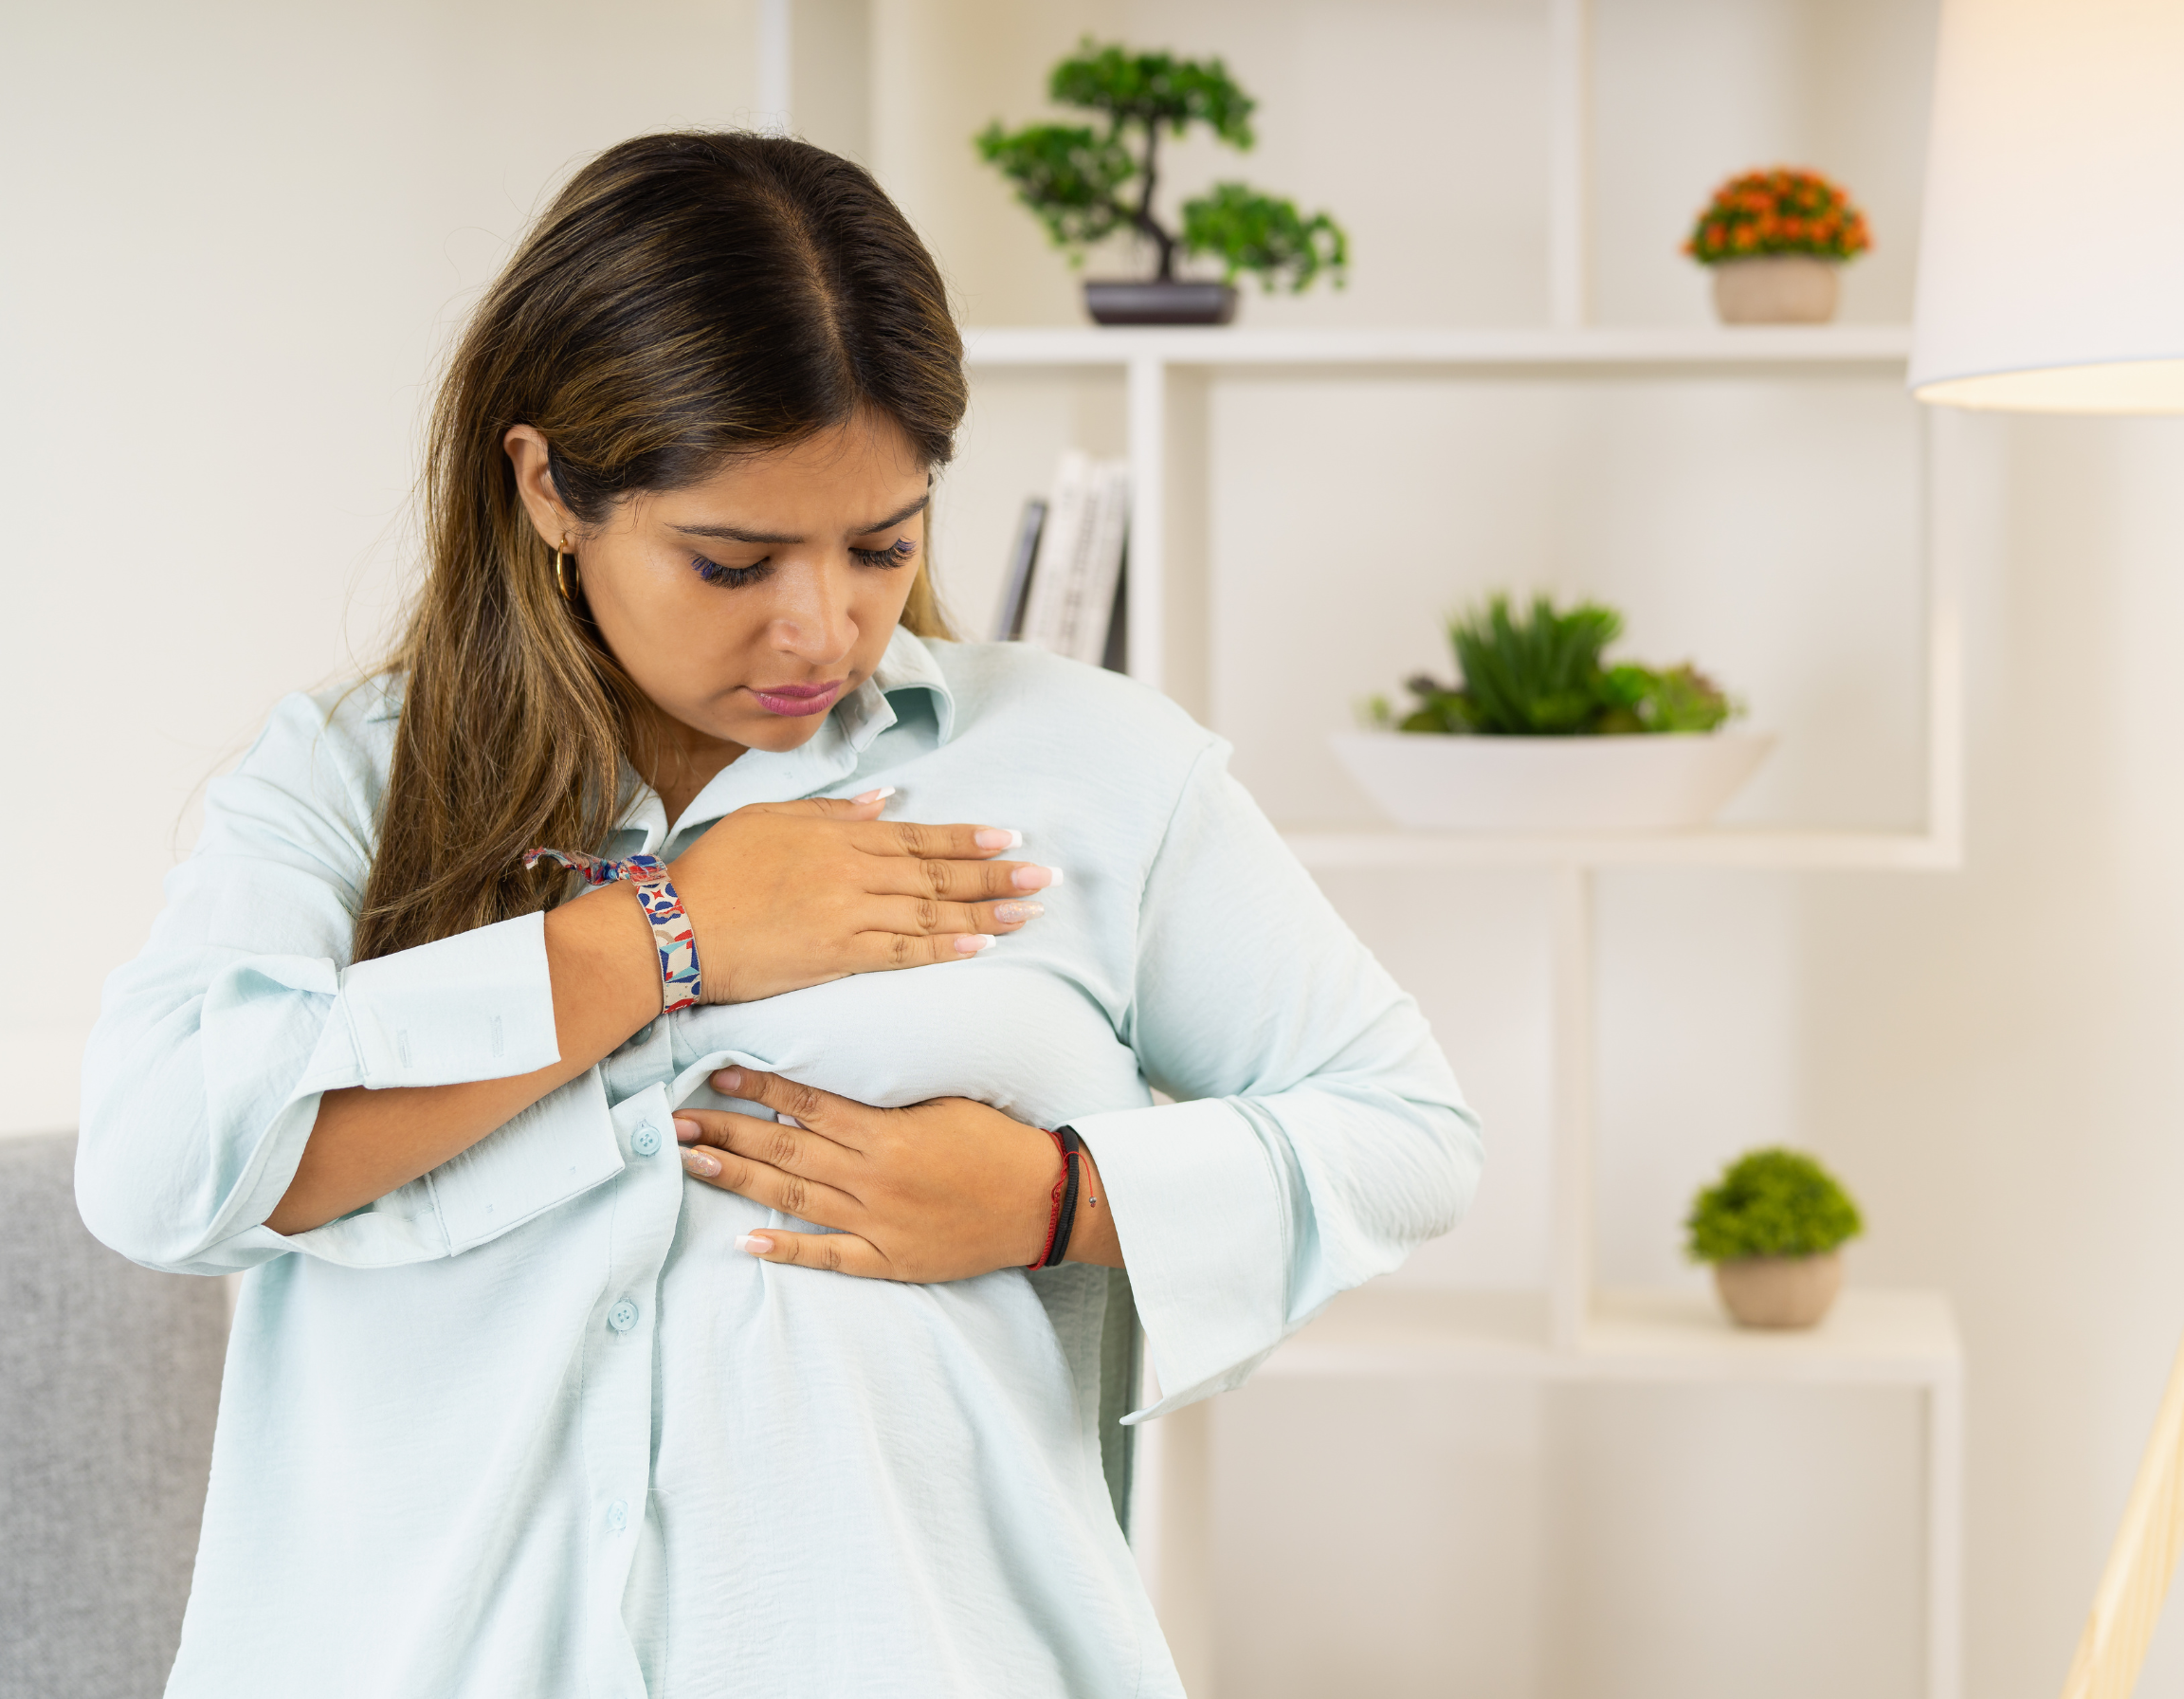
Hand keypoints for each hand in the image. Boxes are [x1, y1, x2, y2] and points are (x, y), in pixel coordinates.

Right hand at [667, 792, 1061, 1003]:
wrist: (676, 927)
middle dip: (995, 875)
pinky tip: (983, 946)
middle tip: (1044, 877)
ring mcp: (849, 914)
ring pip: (931, 913)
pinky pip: (905, 951)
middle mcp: (853, 872)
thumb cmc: (715, 870)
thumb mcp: (770, 818)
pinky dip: (946, 949)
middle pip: (937, 874)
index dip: (967, 838)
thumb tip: (886, 801)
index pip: (918, 836)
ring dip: (986, 913)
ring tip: (1030, 913)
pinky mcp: (838, 956)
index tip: (1009, 837)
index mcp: (839, 837)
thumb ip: (833, 812)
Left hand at [673, 1067, 1123, 1279]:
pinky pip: (829, 1257)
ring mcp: (878, 1223)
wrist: (1043, 1201)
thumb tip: (826, 1089)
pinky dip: (788, 1251)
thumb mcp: (945, 1100)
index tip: (717, 1074)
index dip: (759, 1087)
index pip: (809, 1104)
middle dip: (727, 1133)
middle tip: (675, 1121)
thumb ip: (886, 1096)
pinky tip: (746, 1244)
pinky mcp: (889, 1260)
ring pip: (793, 1197)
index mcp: (887, 1132)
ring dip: (739, 1180)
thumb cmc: (997, 1142)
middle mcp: (873, 1177)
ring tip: (692, 1163)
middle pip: (785, 1149)